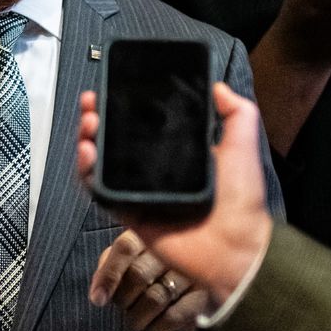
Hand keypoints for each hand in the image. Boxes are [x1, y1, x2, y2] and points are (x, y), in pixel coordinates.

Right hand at [76, 85, 272, 306]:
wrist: (236, 244)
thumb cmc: (241, 198)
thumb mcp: (242, 145)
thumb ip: (236, 113)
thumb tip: (218, 86)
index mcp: (177, 155)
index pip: (142, 125)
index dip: (124, 108)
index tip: (112, 90)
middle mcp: (154, 172)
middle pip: (114, 141)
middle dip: (98, 119)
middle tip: (92, 104)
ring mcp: (139, 192)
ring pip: (101, 164)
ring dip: (88, 141)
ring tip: (88, 124)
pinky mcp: (128, 213)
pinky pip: (100, 193)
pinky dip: (88, 174)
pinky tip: (88, 154)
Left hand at [89, 231, 210, 330]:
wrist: (197, 274)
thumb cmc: (152, 267)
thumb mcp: (129, 259)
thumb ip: (109, 269)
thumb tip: (98, 296)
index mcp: (150, 233)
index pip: (125, 248)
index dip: (109, 275)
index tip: (98, 300)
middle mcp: (174, 247)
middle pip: (139, 275)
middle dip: (124, 300)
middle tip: (124, 308)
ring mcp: (193, 269)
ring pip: (155, 298)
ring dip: (138, 318)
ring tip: (135, 322)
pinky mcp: (205, 294)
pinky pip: (175, 316)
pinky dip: (159, 327)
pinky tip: (155, 328)